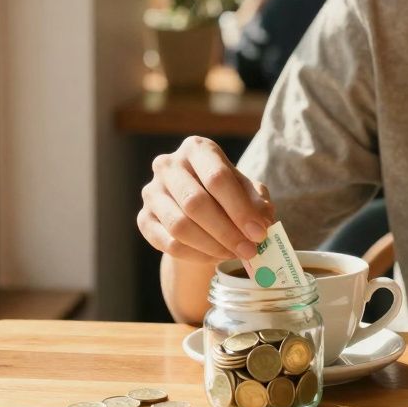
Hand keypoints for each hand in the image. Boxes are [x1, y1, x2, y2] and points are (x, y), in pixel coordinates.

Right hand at [138, 136, 274, 262]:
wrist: (197, 209)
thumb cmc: (226, 194)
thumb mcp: (247, 192)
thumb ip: (257, 203)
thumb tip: (263, 222)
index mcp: (197, 149)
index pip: (217, 177)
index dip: (240, 209)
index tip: (260, 233)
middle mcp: (168, 165)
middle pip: (195, 202)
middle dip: (227, 231)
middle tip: (249, 251)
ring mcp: (152, 192)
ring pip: (179, 226)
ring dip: (212, 246)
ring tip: (233, 254)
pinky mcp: (144, 219)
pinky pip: (169, 243)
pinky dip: (196, 255)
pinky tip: (215, 257)